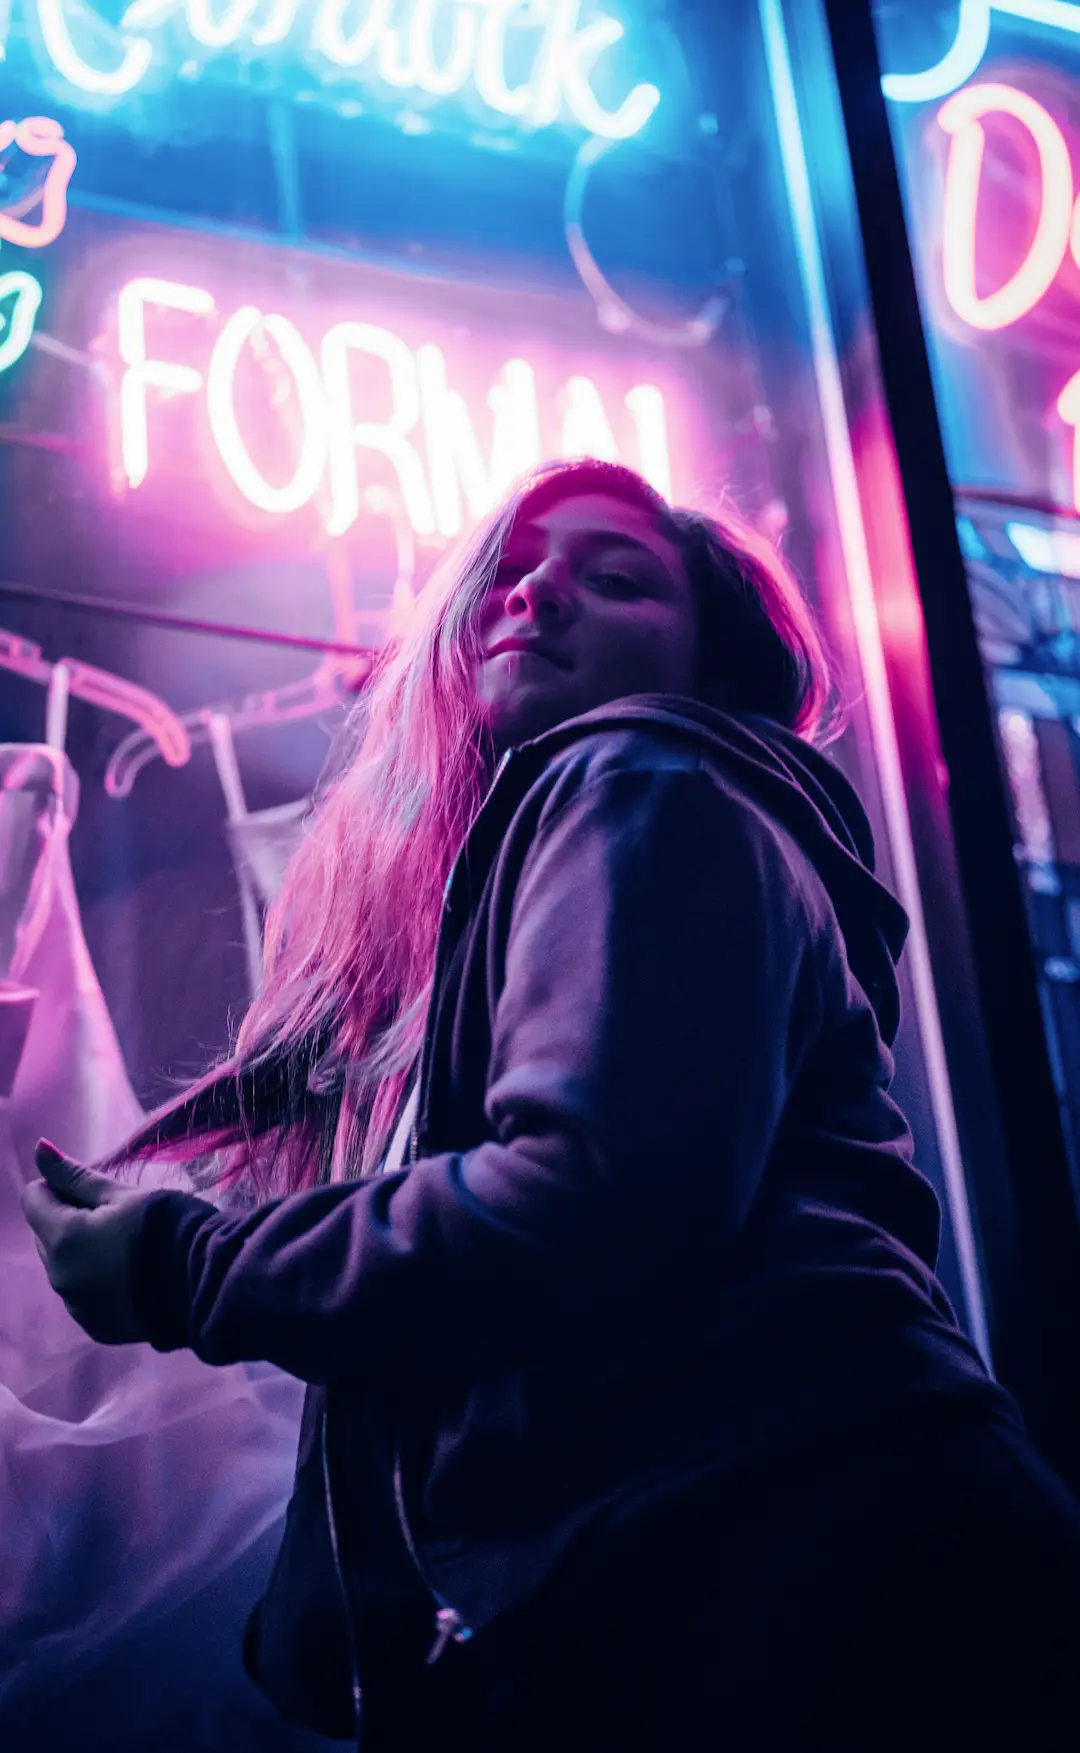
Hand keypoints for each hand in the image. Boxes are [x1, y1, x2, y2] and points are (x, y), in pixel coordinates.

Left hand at [21, 1141, 153, 1344]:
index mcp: (63, 1238)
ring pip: (62, 1264)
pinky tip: (131, 1274)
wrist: (208, 1283)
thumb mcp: (122, 1194)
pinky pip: (81, 1293)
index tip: (94, 1189)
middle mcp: (60, 1277)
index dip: (60, 1185)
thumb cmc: (167, 1226)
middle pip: (44, 1234)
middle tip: (115, 1216)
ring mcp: (76, 1306)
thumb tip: (39, 1149)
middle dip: (68, 1219)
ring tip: (127, 1247)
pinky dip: (96, 1280)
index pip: (33, 1198)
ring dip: (81, 1250)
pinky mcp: (95, 1326)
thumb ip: (76, 1175)